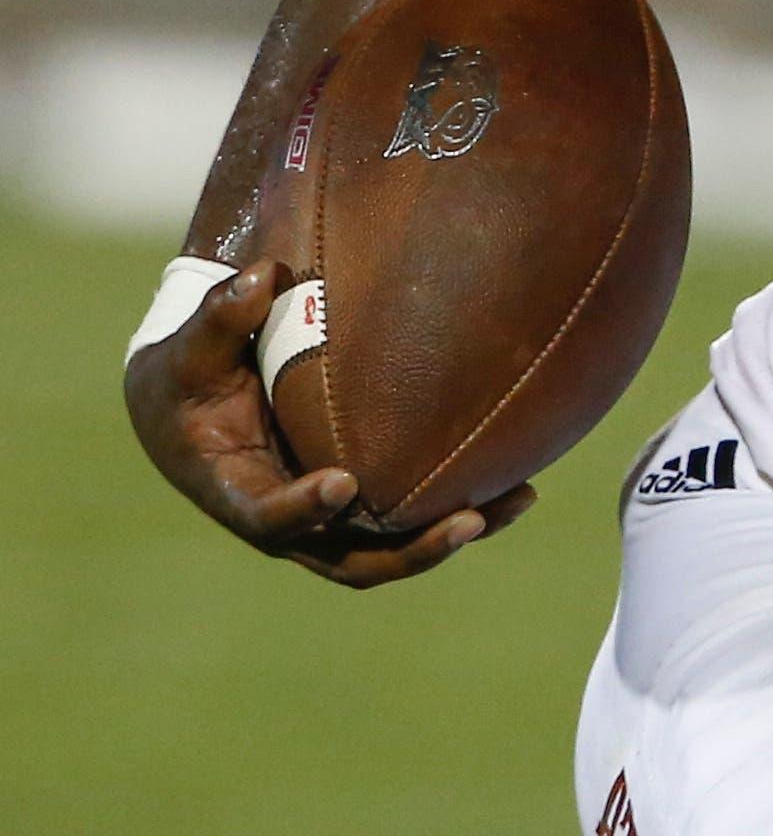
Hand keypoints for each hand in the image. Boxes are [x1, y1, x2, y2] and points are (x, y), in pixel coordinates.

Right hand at [123, 257, 532, 587]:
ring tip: (521, 499)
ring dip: (454, 534)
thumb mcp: (190, 349)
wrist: (189, 407)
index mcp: (233, 492)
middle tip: (471, 520)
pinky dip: (460, 509)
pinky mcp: (356, 507)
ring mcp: (323, 522)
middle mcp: (284, 522)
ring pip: (392, 550)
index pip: (268, 518)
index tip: (344, 483)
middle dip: (412, 549)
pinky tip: (519, 481)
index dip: (304, 508)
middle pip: (351, 561)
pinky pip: (409, 523)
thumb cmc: (187, 374)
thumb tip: (260, 274)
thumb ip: (220, 317)